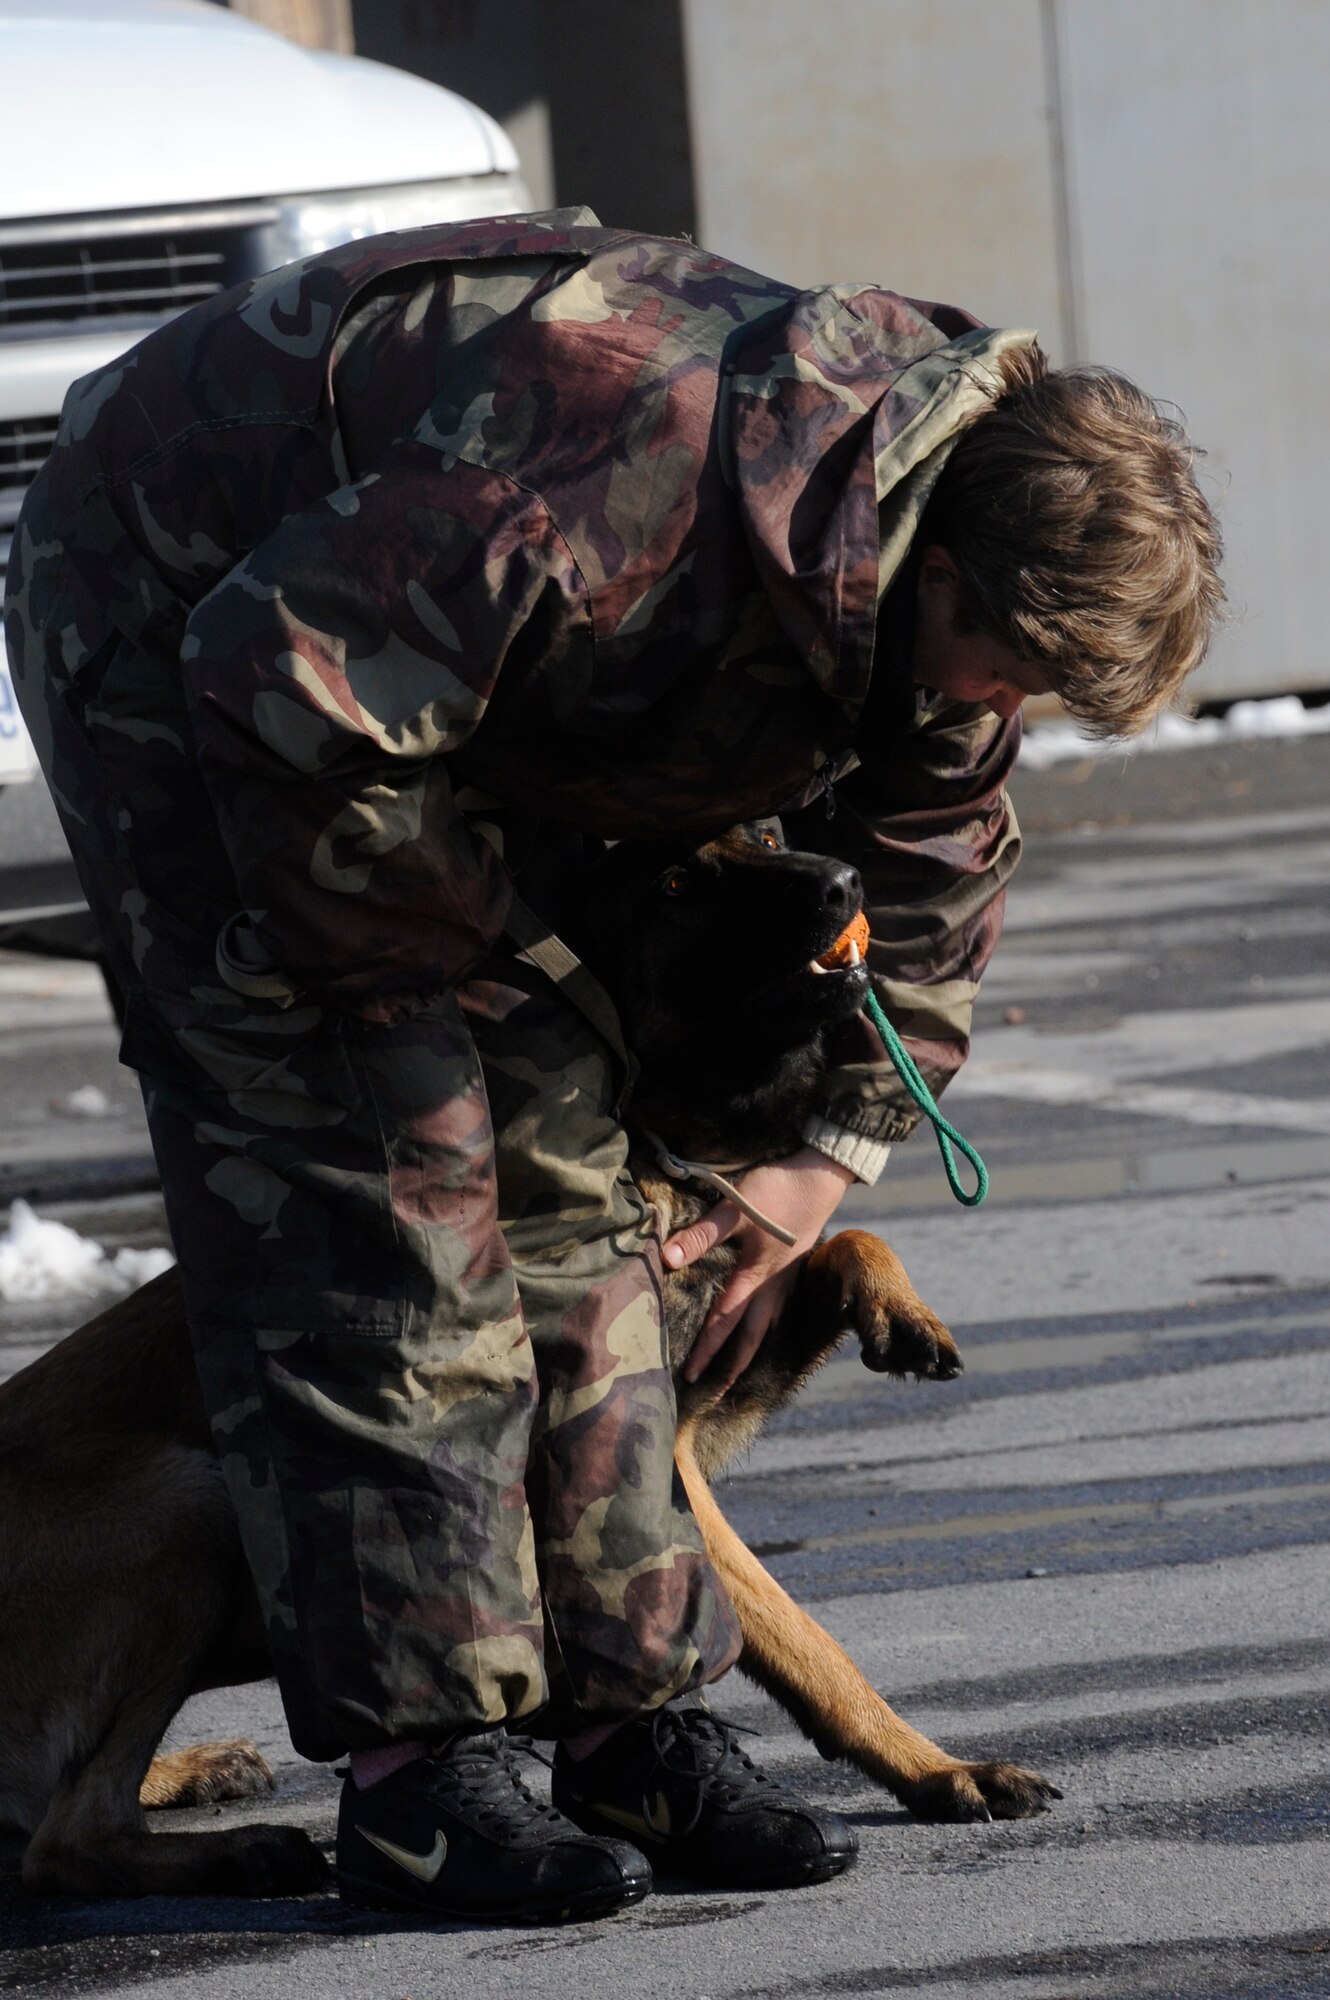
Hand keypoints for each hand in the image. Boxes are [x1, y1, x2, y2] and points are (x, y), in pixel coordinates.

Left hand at [662, 1146, 854, 1391]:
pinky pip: (779, 1309)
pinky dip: (767, 1327)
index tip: (689, 1375)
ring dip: (751, 1350)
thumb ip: (701, 1235)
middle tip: (715, 1393)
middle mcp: (773, 1286)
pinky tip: (763, 1326)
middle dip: (732, 1368)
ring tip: (737, 1370)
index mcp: (755, 1278)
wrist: (820, 1178)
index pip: (724, 1323)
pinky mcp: (794, 1267)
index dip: (706, 1350)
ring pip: (768, 1327)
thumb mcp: (735, 1209)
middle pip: (752, 1338)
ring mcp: (787, 1278)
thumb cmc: (776, 1192)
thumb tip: (665, 1259)